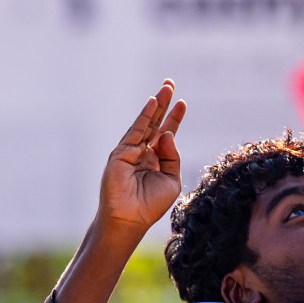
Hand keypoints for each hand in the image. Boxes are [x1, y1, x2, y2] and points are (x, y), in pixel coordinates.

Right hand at [97, 80, 187, 234]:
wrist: (130, 219)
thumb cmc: (151, 205)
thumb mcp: (172, 180)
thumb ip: (173, 156)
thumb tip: (168, 133)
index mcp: (156, 160)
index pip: (166, 134)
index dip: (174, 118)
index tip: (182, 103)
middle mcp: (143, 152)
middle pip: (155, 122)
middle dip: (164, 104)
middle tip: (170, 83)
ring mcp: (131, 151)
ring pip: (145, 123)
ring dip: (156, 104)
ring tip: (166, 87)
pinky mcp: (121, 152)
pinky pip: (135, 130)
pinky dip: (144, 116)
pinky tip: (153, 102)